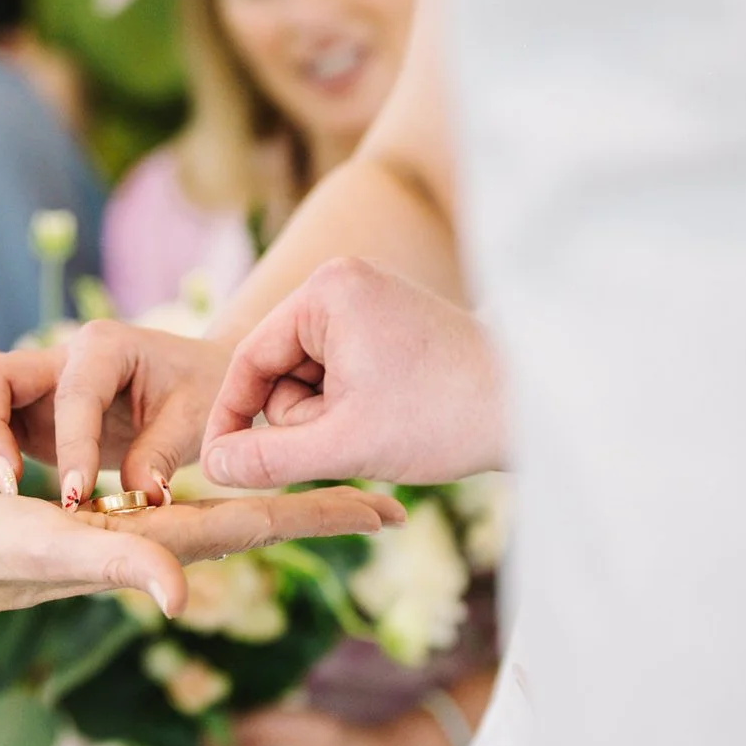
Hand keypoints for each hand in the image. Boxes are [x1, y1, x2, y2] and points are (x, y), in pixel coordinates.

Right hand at [0, 323, 230, 507]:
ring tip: (4, 484)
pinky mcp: (27, 405)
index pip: (73, 396)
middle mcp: (60, 353)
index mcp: (105, 347)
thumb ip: (161, 456)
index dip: (71, 448)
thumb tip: (140, 496)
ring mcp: (38, 377)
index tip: (76, 499)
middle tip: (8, 488)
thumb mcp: (194, 421)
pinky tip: (6, 480)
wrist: (197, 377)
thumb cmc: (201, 393)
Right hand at [0, 488, 404, 623]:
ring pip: (232, 510)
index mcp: (168, 540)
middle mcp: (167, 541)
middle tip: (391, 502)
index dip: (328, 514)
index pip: (267, 521)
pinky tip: (236, 487)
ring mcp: (143, 532)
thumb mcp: (55, 549)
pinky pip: (192, 503)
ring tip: (332, 491)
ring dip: (286, 503)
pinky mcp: (115, 519)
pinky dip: (230, 493)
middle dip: (327, 510)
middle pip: (266, 516)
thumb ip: (119, 565)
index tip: (392, 507)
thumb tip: (181, 599)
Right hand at [202, 258, 506, 489]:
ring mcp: (369, 300)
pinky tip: (390, 421)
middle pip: (279, 368)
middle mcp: (344, 281)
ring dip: (329, 417)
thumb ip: (268, 457)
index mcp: (327, 291)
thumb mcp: (344, 444)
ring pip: (311, 378)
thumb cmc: (444, 418)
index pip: (248, 358)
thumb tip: (211, 464)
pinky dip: (353, 407)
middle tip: (349, 441)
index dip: (232, 417)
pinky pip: (342, 373)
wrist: (535, 405)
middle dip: (303, 417)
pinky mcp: (389, 323)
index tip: (220, 463)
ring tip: (378, 430)